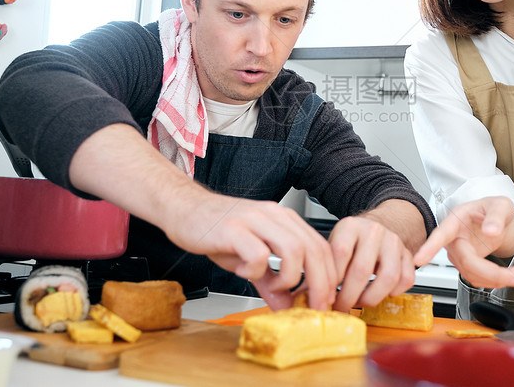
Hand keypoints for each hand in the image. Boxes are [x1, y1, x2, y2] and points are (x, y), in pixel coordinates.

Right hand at [163, 194, 338, 310]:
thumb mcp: (249, 258)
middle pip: (314, 250)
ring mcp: (254, 220)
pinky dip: (256, 271)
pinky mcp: (233, 228)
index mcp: (284, 220)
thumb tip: (287, 305)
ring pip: (293, 250)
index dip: (329, 277)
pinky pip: (258, 254)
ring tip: (275, 287)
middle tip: (312, 306)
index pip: (320, 247)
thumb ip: (270, 281)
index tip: (325, 300)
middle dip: (319, 284)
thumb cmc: (217, 230)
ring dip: (290, 278)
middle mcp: (274, 216)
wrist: (183, 208)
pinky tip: (244, 272)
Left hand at [328, 215, 416, 312]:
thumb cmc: (352, 241)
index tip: (326, 295)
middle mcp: (373, 231)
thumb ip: (322, 266)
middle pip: (362, 270)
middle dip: (349, 296)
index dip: (332, 279)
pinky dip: (394, 292)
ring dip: (371, 298)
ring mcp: (393, 242)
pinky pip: (406, 279)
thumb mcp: (333, 244)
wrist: (378, 226)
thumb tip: (304, 295)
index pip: (340, 253)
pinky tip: (381, 293)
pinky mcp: (407, 254)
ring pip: (388, 277)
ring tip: (360, 302)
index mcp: (350, 226)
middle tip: (341, 307)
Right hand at [413, 197, 513, 288]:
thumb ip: (497, 216)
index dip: (430, 247)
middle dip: (493, 274)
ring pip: (472, 275)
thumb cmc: (494, 209)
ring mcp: (458, 254)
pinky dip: (496, 281)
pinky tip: (511, 275)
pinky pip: (477, 279)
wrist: (495, 219)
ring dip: (498, 280)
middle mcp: (453, 239)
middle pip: (466, 262)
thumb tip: (490, 231)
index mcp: (456, 220)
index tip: (420, 259)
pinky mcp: (466, 265)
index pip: (441, 234)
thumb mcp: (501, 205)